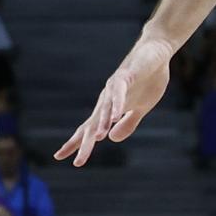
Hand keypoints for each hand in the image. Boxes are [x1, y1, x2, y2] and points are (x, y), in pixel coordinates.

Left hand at [56, 32, 171, 166]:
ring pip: (105, 109)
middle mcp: (106, 99)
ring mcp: (115, 88)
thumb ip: (128, 123)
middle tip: (78, 162)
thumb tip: (112, 139)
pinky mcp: (126, 77)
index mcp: (109, 108)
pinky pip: (119, 93)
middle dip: (85, 143)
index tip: (60, 157)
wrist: (156, 53)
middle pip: (93, 124)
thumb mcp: (141, 108)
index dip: (75, 142)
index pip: (89, 128)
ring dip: (101, 124)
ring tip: (97, 139)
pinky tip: (115, 117)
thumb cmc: (148, 79)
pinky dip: (117, 105)